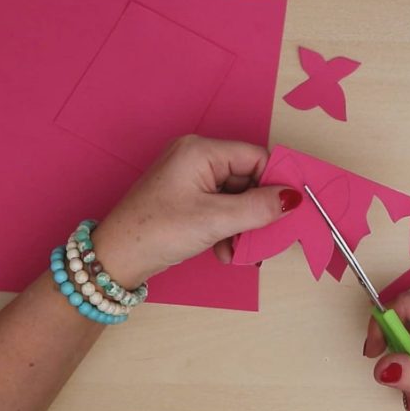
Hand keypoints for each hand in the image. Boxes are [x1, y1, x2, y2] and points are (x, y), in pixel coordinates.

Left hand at [91, 135, 300, 286]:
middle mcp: (195, 158)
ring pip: (235, 198)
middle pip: (247, 179)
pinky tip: (224, 252)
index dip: (275, 182)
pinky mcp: (186, 199)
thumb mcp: (215, 220)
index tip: (292, 209)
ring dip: (243, 227)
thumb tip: (293, 198)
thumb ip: (259, 208)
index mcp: (201, 151)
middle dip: (257, 212)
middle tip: (265, 238)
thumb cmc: (156, 231)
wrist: (116, 259)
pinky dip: (227, 230)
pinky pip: (220, 209)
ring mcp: (190, 179)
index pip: (255, 157)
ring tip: (240, 252)